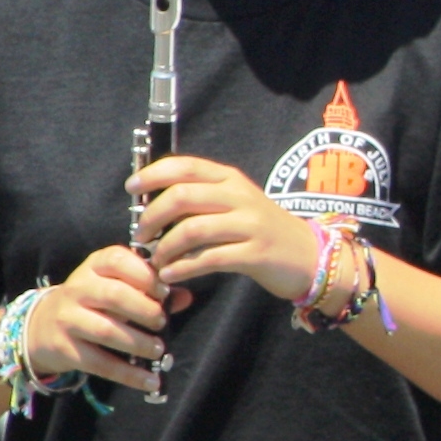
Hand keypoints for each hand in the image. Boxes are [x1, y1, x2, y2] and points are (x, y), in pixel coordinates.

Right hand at [29, 245, 170, 397]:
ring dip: (138, 343)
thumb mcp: (116, 286)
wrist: (41, 326)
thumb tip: (185, 297)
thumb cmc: (92, 302)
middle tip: (162, 322)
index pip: (117, 259)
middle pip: (113, 295)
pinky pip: (100, 363)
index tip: (164, 291)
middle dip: (144, 310)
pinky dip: (128, 374)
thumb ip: (151, 290)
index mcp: (94, 266)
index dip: (145, 275)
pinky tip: (150, 381)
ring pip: (106, 330)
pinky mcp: (65, 349)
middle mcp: (78, 289)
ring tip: (159, 350)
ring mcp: (67, 319)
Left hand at [133, 154, 323, 303]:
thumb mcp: (236, 204)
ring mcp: (250, 225)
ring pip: (193, 229)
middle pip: (183, 196)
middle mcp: (240, 196)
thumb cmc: (262, 231)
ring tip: (156, 260)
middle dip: (152, 216)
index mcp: (231, 179)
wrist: (309, 255)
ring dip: (165, 247)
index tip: (131, 188)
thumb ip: (202, 200)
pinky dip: (183, 268)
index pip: (186, 165)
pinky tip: (171, 275)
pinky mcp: (255, 253)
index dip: (153, 173)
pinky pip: (209, 259)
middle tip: (141, 234)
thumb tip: (153, 205)